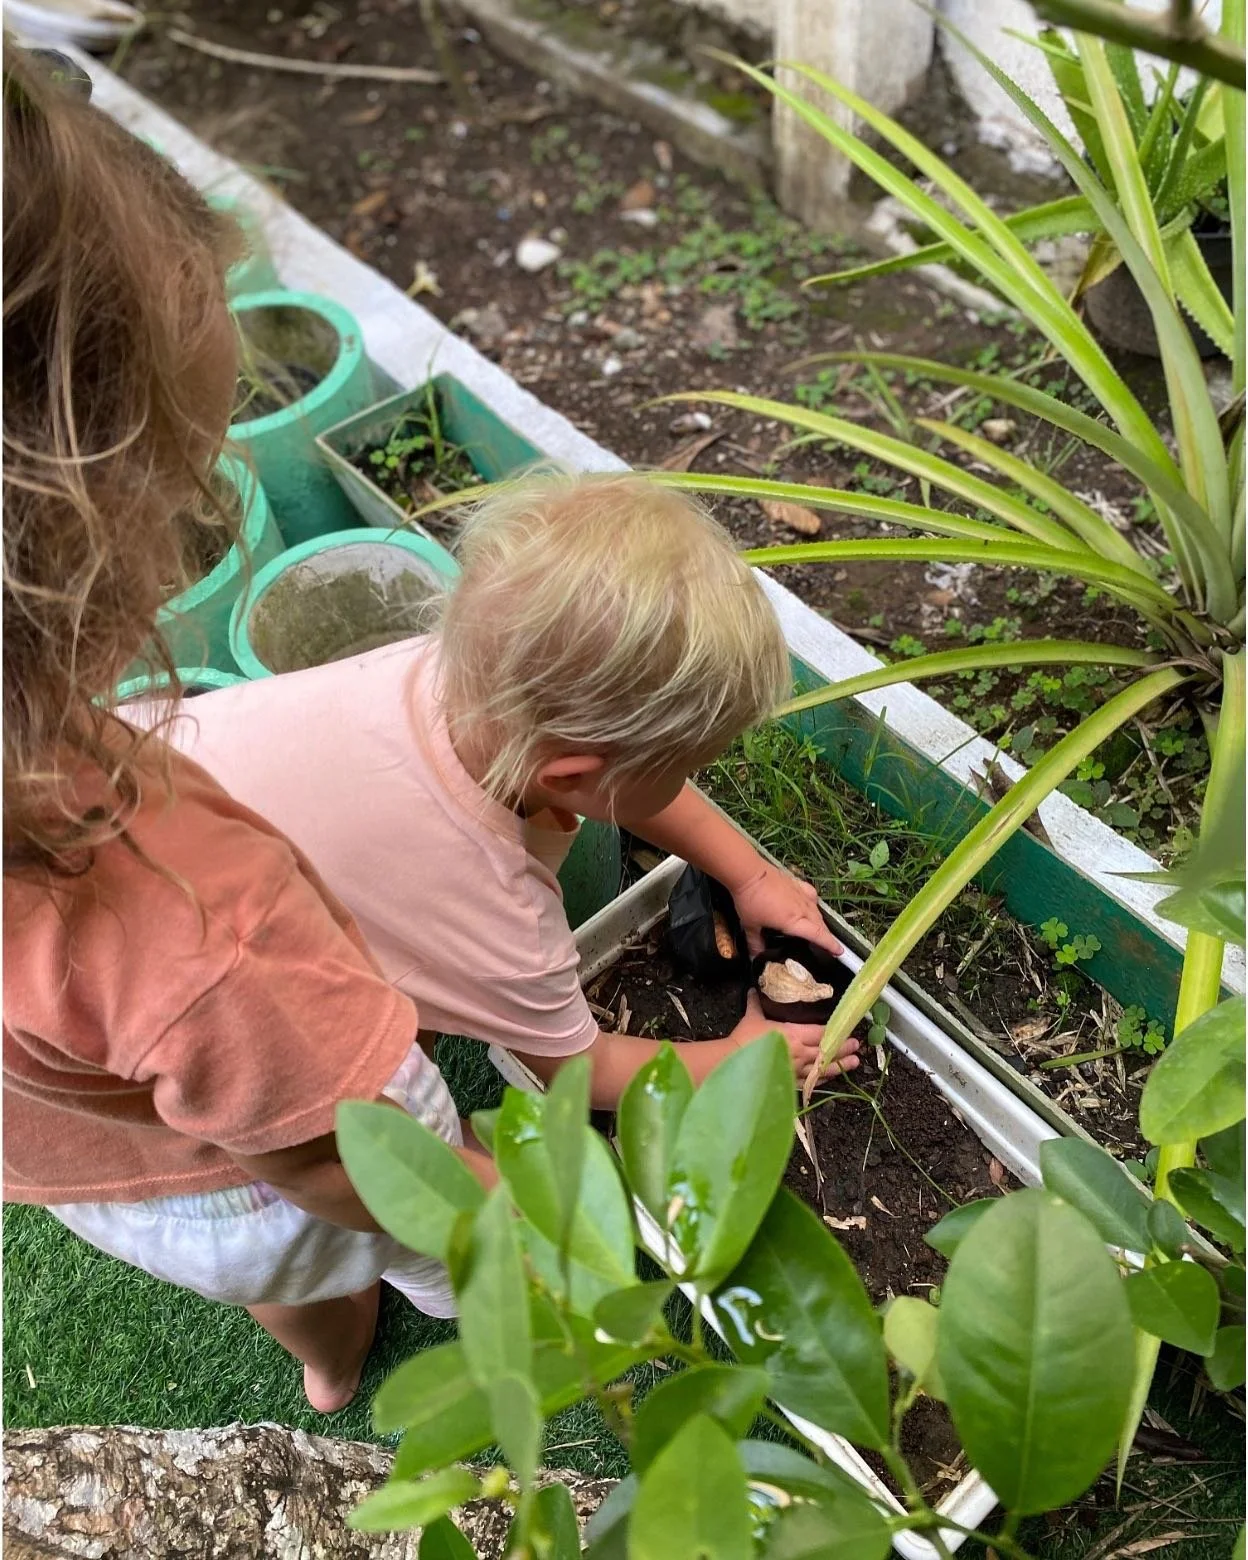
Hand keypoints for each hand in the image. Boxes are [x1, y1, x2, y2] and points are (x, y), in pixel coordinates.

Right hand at [729, 991, 860, 1086]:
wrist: (733, 1062)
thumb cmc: (744, 1039)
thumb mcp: (753, 1017)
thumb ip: (757, 1004)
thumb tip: (755, 990)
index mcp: (794, 1035)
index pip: (821, 1033)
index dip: (836, 1032)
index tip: (848, 1031)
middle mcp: (800, 1053)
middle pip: (827, 1051)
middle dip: (843, 1049)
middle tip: (857, 1047)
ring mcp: (796, 1070)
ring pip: (823, 1068)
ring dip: (839, 1065)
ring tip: (853, 1063)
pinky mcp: (790, 1082)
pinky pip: (811, 1081)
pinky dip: (822, 1079)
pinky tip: (830, 1078)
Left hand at [731, 860, 843, 957]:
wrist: (749, 872)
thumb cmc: (750, 900)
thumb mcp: (750, 925)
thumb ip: (755, 943)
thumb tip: (755, 957)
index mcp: (793, 921)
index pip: (817, 935)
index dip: (830, 944)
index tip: (840, 952)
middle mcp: (802, 908)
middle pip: (820, 924)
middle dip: (826, 936)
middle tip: (828, 945)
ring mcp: (801, 894)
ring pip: (817, 911)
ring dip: (820, 922)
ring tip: (819, 929)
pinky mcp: (797, 883)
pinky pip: (811, 895)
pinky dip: (814, 903)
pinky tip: (810, 905)